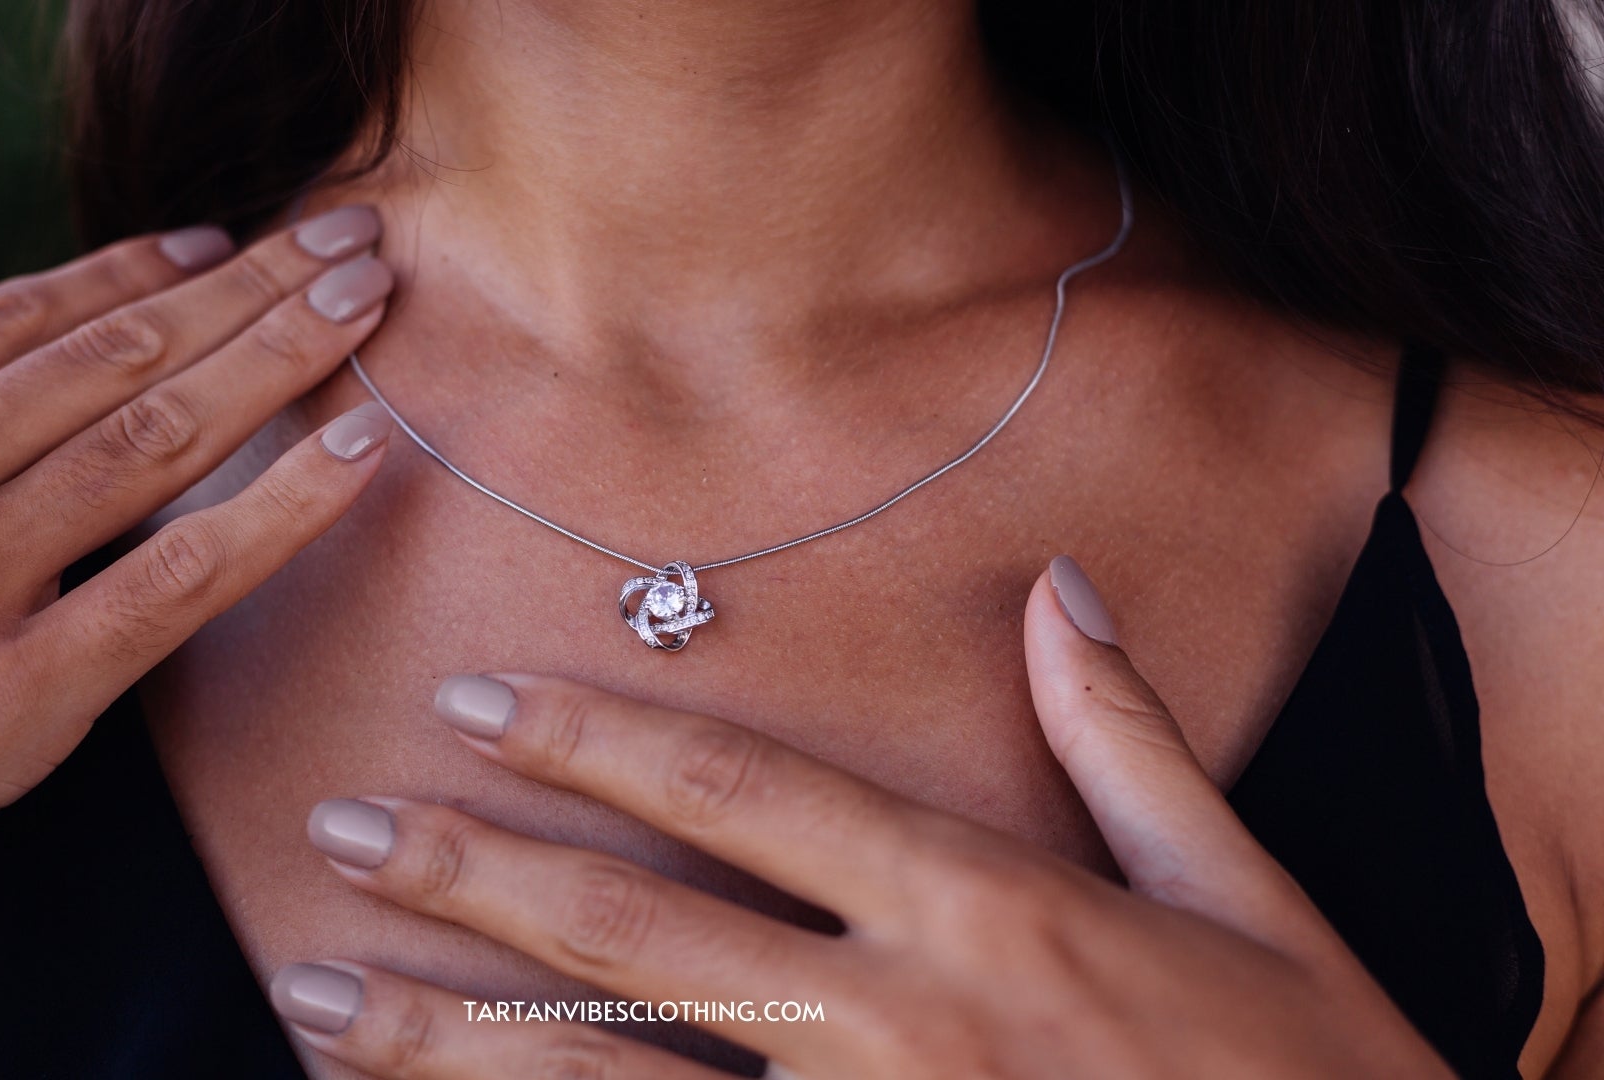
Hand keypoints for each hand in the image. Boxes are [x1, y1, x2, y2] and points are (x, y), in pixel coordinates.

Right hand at [0, 207, 395, 1020]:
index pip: (21, 316)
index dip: (140, 268)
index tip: (222, 241)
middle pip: (115, 352)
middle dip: (246, 284)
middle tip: (341, 236)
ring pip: (162, 433)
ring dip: (283, 353)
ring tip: (368, 301)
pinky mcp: (18, 694)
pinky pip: (182, 577)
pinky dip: (284, 507)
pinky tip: (361, 451)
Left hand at [269, 556, 1450, 1077]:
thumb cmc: (1311, 1077)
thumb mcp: (1245, 898)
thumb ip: (1131, 741)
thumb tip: (1058, 593)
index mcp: (987, 909)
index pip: (749, 793)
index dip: (601, 741)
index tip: (483, 701)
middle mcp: (902, 1020)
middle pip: (640, 933)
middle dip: (471, 876)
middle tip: (337, 827)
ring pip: (610, 1079)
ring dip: (450, 1039)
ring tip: (318, 999)